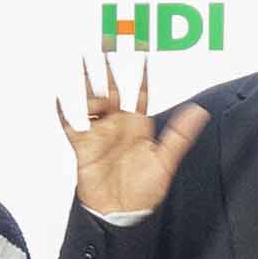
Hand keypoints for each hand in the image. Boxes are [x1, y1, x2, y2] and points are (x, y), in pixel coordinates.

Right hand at [50, 58, 209, 220]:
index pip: (139, 93)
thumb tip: (199, 112)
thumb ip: (180, 135)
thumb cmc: (144, 190)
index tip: (144, 53)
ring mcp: (100, 134)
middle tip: (104, 45)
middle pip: (111, 90)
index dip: (142, 74)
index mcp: (137, 125)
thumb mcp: (166, 160)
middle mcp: (117, 125)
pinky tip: (59, 98)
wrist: (122, 213)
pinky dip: (64, 112)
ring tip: (83, 66)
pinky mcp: (83, 147)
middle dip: (106, 69)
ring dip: (88, 86)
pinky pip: (70, 126)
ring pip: (90, 102)